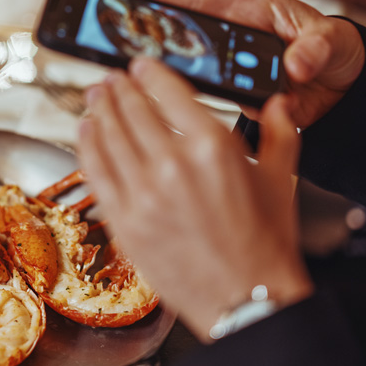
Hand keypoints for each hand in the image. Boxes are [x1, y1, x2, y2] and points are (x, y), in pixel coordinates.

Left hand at [78, 60, 313, 341]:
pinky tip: (84, 131)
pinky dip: (87, 146)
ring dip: (99, 109)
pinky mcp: (124, 222)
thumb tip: (279, 102)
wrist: (246, 300)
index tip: (140, 65)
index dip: (148, 73)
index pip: (168, 92)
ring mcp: (142, 194)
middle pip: (132, 110)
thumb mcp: (280, 179)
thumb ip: (279, 132)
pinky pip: (96, 172)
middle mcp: (172, 164)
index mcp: (211, 146)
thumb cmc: (265, 243)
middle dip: (118, 88)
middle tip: (110, 76)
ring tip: (94, 95)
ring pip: (109, 136)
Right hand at [125, 0, 364, 128]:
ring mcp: (229, 71)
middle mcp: (229, 39)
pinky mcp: (235, 100)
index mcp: (245, 11)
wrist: (346, 89)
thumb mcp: (331, 39)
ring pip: (185, 71)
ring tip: (127, 77)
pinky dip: (187, 108)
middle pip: (178, 36)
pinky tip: (164, 112)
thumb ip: (315, 47)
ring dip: (159, 75)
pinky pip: (207, 104)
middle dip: (143, 37)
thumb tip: (296, 64)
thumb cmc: (334, 48)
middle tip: (109, 38)